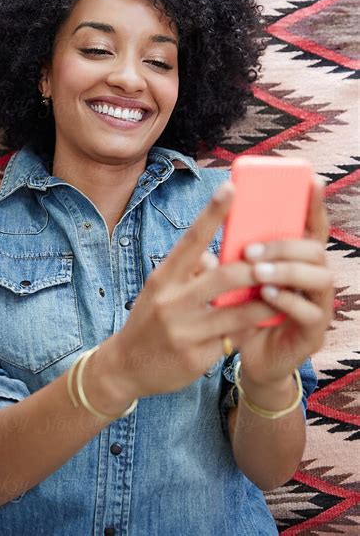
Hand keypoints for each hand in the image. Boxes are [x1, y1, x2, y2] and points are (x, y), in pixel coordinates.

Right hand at [113, 182, 277, 399]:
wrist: (125, 366)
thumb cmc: (149, 319)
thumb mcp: (161, 289)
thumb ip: (189, 271)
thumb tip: (219, 257)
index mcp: (163, 277)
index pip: (191, 239)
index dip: (212, 212)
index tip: (231, 187)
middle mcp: (171, 301)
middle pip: (225, 276)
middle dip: (257, 268)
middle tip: (278, 262)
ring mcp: (184, 331)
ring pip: (238, 311)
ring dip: (265, 302)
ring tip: (282, 294)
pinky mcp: (196, 358)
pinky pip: (234, 339)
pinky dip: (251, 329)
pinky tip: (263, 325)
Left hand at [236, 177, 334, 386]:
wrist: (248, 357)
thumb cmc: (242, 311)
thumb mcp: (236, 277)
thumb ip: (234, 254)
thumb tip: (216, 225)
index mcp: (296, 260)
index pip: (311, 227)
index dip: (314, 204)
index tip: (311, 180)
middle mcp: (314, 278)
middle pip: (315, 249)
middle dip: (284, 245)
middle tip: (250, 250)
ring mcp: (319, 305)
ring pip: (320, 278)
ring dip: (288, 271)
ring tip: (258, 272)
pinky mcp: (314, 333)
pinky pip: (311, 312)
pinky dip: (289, 301)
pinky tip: (268, 295)